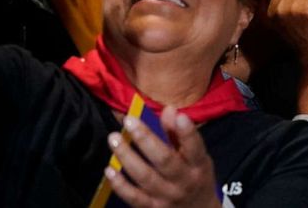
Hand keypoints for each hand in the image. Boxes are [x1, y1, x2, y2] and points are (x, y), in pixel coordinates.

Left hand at [104, 107, 220, 207]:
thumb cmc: (196, 177)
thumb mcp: (197, 157)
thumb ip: (181, 134)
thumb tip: (169, 110)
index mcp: (198, 165)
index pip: (195, 147)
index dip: (188, 133)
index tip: (180, 116)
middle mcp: (184, 181)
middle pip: (165, 160)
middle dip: (146, 139)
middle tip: (129, 121)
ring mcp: (167, 196)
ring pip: (145, 177)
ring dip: (127, 157)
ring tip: (114, 139)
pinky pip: (133, 197)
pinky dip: (120, 184)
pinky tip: (109, 169)